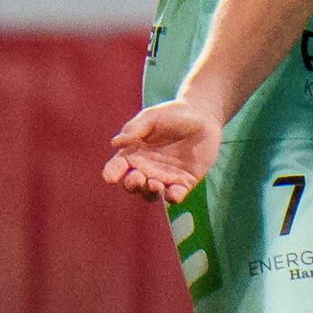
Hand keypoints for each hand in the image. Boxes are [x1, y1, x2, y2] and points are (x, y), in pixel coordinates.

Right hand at [102, 99, 223, 205]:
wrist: (202, 117)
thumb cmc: (172, 114)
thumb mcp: (151, 117)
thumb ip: (134, 129)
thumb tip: (115, 143)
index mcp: (133, 153)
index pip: (117, 167)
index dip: (111, 173)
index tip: (110, 177)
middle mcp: (146, 168)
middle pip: (132, 185)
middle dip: (132, 185)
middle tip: (138, 177)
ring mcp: (164, 177)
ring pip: (151, 194)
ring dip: (150, 192)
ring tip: (155, 184)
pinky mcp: (184, 182)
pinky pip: (175, 195)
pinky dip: (173, 197)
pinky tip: (173, 192)